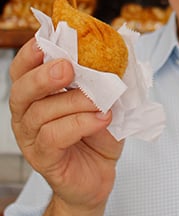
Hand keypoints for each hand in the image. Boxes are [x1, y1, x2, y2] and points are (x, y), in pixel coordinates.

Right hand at [9, 38, 123, 209]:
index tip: (46, 40)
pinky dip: (81, 124)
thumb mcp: (105, 100)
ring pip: (42, 113)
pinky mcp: (43, 158)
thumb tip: (119, 47)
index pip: (23, 70)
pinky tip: (102, 119)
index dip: (30, 54)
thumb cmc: (98, 134)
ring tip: (102, 102)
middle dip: (44, 76)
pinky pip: (54, 136)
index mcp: (37, 95)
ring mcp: (31, 138)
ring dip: (76, 102)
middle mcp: (27, 114)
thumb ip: (104, 78)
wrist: (99, 175)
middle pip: (21, 89)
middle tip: (68, 68)